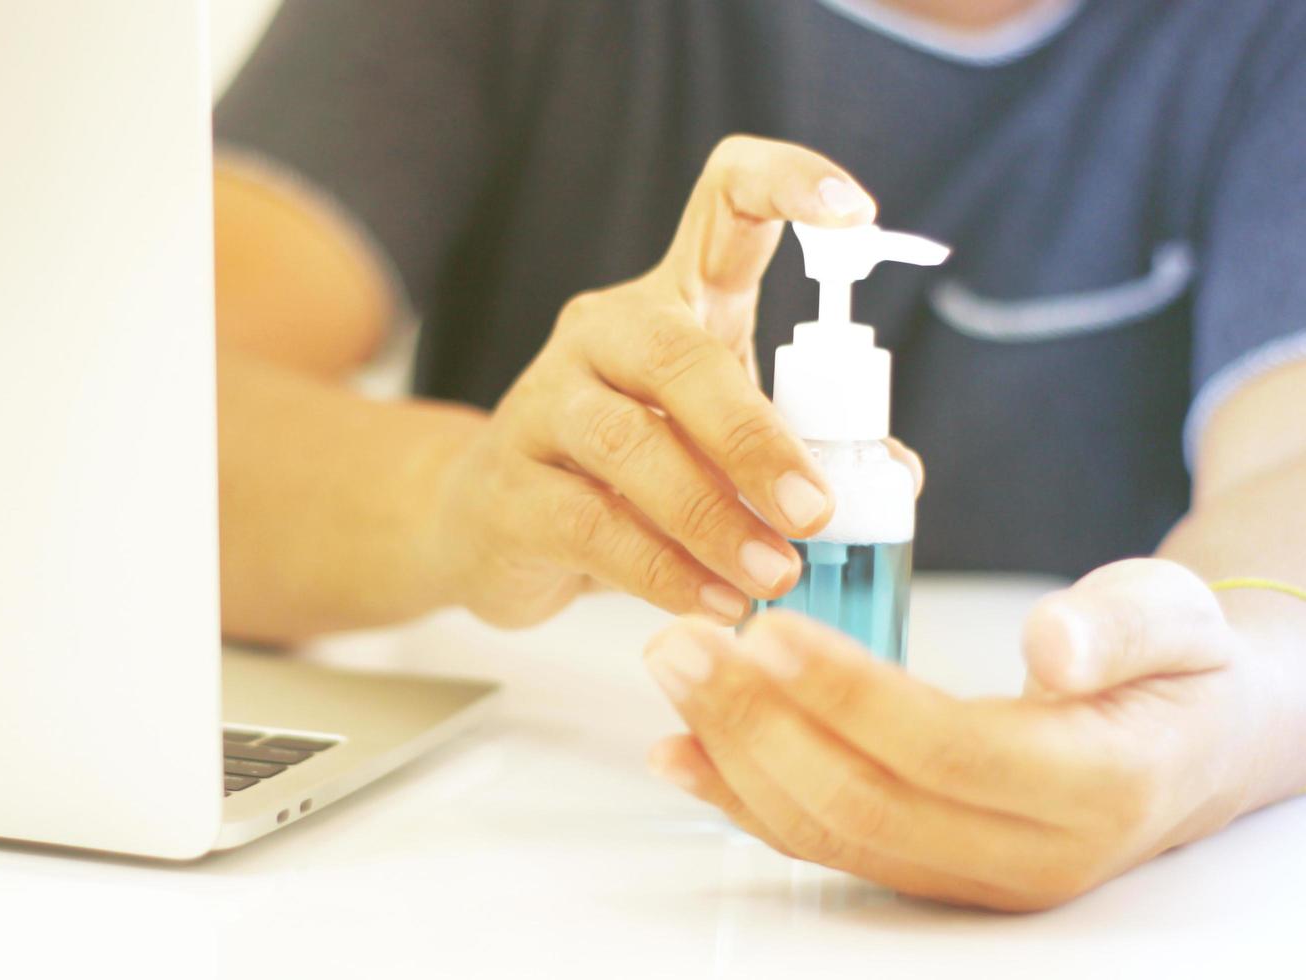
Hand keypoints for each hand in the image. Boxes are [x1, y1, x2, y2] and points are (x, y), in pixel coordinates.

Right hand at [424, 136, 893, 627]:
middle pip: (674, 352)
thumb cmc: (625, 476)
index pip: (723, 200)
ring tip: (772, 574)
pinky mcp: (509, 486)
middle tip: (813, 511)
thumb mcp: (718, 448)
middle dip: (754, 436)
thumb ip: (801, 451)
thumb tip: (890, 478)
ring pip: (628, 444)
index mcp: (673, 300)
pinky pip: (591, 524)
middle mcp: (602, 332)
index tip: (855, 215)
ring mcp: (543, 403)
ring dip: (712, 517)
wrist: (487, 526)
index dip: (787, 185)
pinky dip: (662, 570)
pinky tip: (711, 600)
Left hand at [642, 558, 1266, 910]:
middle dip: (757, 720)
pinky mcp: (925, 867)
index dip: (849, 693)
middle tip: (683, 641)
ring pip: (829, 830)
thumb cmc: (1177, 670)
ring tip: (672, 669)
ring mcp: (969, 874)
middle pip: (865, 801)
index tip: (769, 629)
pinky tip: (681, 750)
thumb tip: (1052, 643)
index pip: (948, 749)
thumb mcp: (1177, 621)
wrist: (1186, 745)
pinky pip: (821, 841)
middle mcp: (1025, 855)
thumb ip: (1120, 627)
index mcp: (1095, 786)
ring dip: (733, 752)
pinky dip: (741, 796)